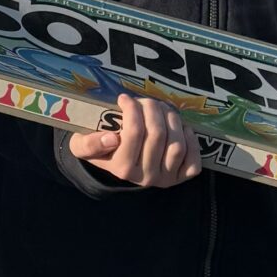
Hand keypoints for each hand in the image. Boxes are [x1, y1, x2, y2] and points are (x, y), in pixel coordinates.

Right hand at [69, 92, 201, 187]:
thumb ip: (89, 144)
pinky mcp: (181, 177)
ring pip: (177, 144)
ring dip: (173, 119)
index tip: (124, 98)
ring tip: (162, 109)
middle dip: (153, 108)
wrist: (115, 165)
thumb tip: (112, 139)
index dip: (132, 109)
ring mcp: (165, 179)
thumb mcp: (82, 145)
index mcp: (122, 169)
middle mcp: (145, 178)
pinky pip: (193, 160)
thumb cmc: (99, 149)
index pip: (133, 133)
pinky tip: (180, 128)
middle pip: (157, 134)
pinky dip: (190, 140)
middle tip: (146, 100)